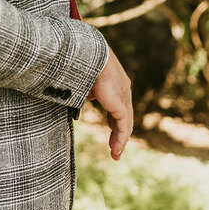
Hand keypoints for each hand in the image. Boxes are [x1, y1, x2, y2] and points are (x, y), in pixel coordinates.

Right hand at [89, 45, 132, 160]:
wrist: (90, 56)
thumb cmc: (83, 64)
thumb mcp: (84, 81)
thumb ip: (86, 92)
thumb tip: (84, 99)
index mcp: (115, 83)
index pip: (117, 105)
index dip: (113, 120)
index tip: (110, 131)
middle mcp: (123, 90)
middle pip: (122, 116)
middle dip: (118, 133)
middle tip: (114, 147)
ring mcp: (124, 97)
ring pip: (125, 123)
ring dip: (120, 140)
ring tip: (115, 153)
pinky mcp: (122, 105)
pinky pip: (124, 126)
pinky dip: (121, 138)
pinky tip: (117, 149)